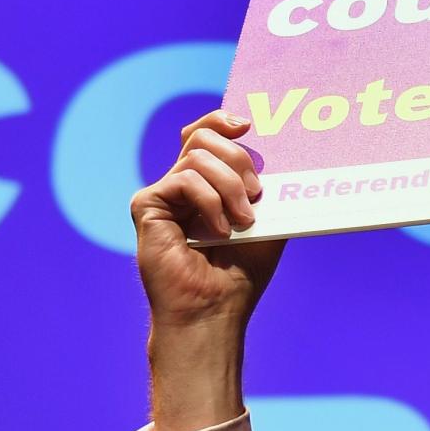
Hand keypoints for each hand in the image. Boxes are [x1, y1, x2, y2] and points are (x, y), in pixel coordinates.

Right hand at [130, 109, 284, 430]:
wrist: (214, 310)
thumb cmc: (241, 274)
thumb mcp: (267, 223)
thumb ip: (267, 188)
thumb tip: (282, 152)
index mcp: (206, 185)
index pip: (205, 134)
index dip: (222, 120)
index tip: (247, 125)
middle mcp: (181, 185)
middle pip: (202, 137)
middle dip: (237, 158)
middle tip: (256, 194)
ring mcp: (163, 194)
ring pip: (197, 156)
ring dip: (229, 187)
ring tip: (242, 222)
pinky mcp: (147, 205)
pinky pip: (183, 179)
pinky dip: (209, 202)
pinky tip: (218, 231)